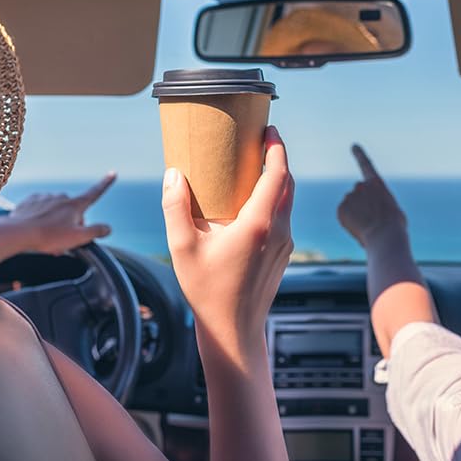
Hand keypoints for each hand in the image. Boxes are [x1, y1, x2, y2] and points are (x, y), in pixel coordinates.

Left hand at [0, 172, 116, 254]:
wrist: (17, 233)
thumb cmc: (48, 237)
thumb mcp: (78, 238)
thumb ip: (96, 232)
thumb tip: (108, 228)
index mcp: (74, 205)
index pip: (95, 192)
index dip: (106, 183)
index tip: (113, 173)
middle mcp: (61, 197)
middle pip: (73, 210)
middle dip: (71, 224)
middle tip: (63, 240)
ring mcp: (45, 198)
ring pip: (56, 211)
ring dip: (55, 223)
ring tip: (47, 238)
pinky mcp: (30, 201)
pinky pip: (40, 209)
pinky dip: (40, 219)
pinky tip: (36, 229)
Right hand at [162, 127, 294, 358]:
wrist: (234, 330)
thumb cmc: (207, 291)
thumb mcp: (182, 247)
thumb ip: (176, 207)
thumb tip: (173, 174)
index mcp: (258, 224)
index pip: (278, 174)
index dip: (277, 148)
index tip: (270, 130)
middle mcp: (278, 231)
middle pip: (287, 184)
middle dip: (277, 159)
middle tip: (260, 141)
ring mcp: (285, 244)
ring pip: (287, 202)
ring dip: (275, 181)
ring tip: (253, 168)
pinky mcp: (283, 255)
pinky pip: (283, 218)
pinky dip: (273, 201)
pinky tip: (251, 203)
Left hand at [338, 144, 406, 247]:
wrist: (384, 236)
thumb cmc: (394, 226)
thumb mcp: (393, 210)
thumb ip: (381, 203)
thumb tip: (374, 211)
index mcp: (377, 184)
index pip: (367, 165)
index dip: (360, 155)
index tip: (354, 146)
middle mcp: (361, 186)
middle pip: (358, 192)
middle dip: (362, 201)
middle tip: (371, 217)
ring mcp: (350, 196)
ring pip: (351, 203)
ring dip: (356, 212)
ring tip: (367, 225)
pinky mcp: (341, 208)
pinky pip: (343, 213)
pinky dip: (349, 220)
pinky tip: (359, 227)